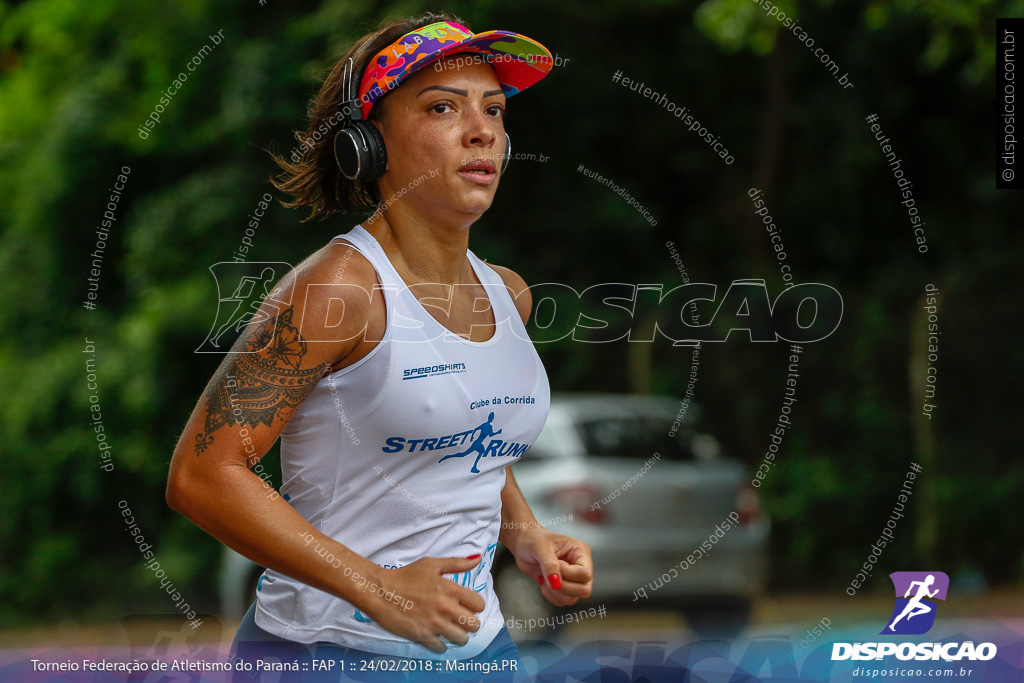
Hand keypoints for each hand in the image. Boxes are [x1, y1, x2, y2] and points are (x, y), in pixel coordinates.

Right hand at [359, 555, 485, 653]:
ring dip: (457, 636)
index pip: (479, 605)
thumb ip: (457, 563)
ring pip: (462, 639)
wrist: (380, 592)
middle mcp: (446, 607)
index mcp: (450, 589)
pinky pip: (442, 649)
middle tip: (458, 620)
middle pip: (474, 625)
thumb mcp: (431, 564)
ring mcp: (435, 624)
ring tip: (448, 630)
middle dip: (469, 623)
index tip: (466, 606)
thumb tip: (477, 559)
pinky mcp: (423, 636)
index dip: (474, 606)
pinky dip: (440, 645)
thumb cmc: (405, 577)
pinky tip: (434, 636)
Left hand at [511, 528, 592, 606]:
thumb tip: (556, 584)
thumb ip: (549, 564)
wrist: (523, 545)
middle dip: (562, 586)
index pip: (585, 574)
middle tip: (548, 574)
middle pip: (584, 590)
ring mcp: (574, 579)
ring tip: (544, 577)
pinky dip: (550, 596)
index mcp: (581, 552)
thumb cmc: (533, 540)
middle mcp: (581, 566)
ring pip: (573, 599)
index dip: (568, 574)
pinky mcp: (565, 588)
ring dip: (555, 592)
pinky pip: (562, 602)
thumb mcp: (540, 547)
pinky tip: (543, 582)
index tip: (555, 563)